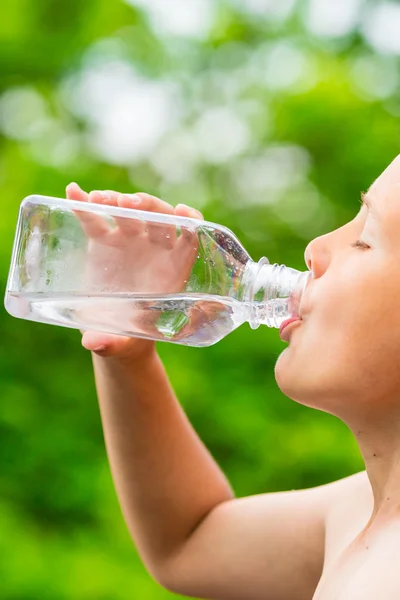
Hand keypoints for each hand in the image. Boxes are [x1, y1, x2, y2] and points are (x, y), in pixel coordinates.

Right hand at [66, 183, 202, 359]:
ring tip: (99, 200)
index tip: (183, 211)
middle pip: (159, 218)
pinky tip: (72, 193)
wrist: (112, 334)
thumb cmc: (128, 338)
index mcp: (172, 270)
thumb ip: (113, 343)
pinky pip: (96, 219)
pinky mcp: (104, 241)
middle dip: (148, 207)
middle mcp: (154, 250)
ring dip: (116, 201)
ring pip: (128, 213)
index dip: (190, 220)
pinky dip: (85, 205)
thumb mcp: (122, 343)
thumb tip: (95, 344)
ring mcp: (129, 242)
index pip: (190, 237)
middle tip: (128, 205)